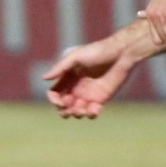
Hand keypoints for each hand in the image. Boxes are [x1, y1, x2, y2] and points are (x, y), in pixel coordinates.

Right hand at [42, 26, 156, 119]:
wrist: (120, 54)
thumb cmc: (97, 51)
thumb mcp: (76, 56)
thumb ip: (61, 67)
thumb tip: (44, 78)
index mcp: (67, 77)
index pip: (54, 93)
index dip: (54, 100)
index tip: (61, 102)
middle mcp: (75, 87)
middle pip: (63, 106)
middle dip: (64, 111)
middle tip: (72, 108)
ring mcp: (88, 95)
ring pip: (76, 112)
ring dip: (77, 114)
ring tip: (84, 109)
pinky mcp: (100, 99)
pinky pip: (91, 113)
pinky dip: (91, 114)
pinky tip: (95, 109)